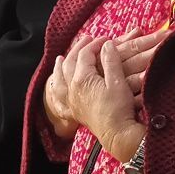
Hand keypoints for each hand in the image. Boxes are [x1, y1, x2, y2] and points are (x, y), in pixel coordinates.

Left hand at [44, 29, 163, 141]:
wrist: (116, 134)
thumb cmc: (119, 109)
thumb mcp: (118, 82)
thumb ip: (111, 61)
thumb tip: (107, 44)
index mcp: (82, 79)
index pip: (86, 55)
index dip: (96, 44)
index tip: (106, 40)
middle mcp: (72, 88)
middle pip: (71, 62)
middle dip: (79, 49)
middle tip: (88, 40)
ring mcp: (71, 100)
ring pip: (60, 78)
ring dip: (61, 66)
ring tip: (61, 58)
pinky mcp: (74, 109)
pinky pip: (58, 94)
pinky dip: (56, 85)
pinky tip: (56, 84)